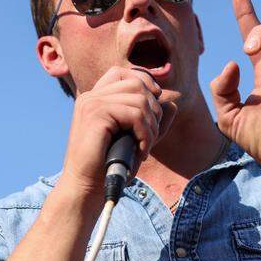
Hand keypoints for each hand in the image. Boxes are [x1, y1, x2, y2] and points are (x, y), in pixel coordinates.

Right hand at [59, 66, 176, 202]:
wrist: (87, 187)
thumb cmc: (110, 165)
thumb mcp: (137, 138)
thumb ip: (153, 120)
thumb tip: (173, 100)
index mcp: (95, 98)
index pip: (123, 73)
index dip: (145, 85)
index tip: (153, 111)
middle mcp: (91, 96)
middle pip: (136, 82)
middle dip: (153, 109)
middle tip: (149, 137)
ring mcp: (92, 103)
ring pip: (139, 98)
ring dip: (151, 125)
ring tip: (145, 147)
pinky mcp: (95, 114)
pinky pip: (135, 114)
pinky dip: (145, 134)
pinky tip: (141, 151)